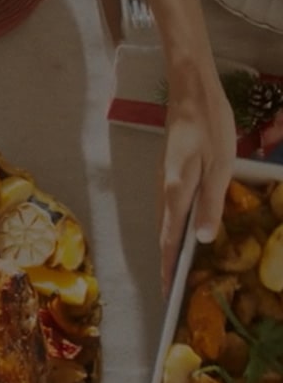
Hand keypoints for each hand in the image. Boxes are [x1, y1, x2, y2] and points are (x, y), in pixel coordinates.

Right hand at [159, 62, 235, 292]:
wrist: (190, 89)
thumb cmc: (209, 124)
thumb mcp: (219, 165)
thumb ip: (210, 203)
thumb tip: (201, 239)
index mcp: (177, 191)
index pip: (169, 239)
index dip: (167, 267)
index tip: (166, 292)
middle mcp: (165, 189)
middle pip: (163, 233)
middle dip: (166, 261)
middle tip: (171, 287)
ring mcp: (164, 179)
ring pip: (165, 220)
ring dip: (169, 244)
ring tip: (177, 265)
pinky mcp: (168, 170)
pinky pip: (168, 206)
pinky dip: (172, 225)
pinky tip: (183, 228)